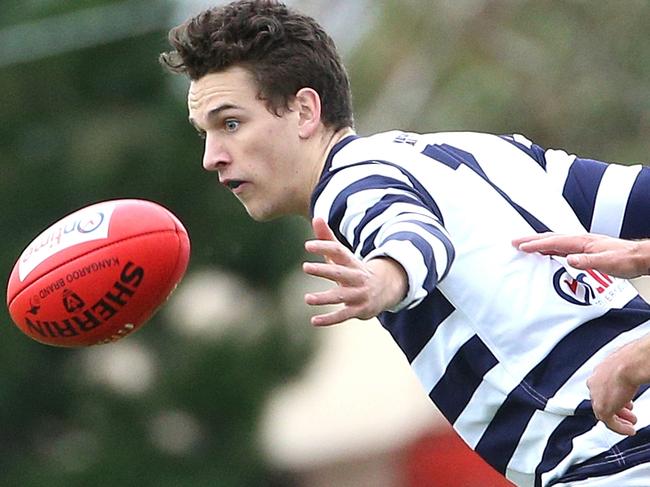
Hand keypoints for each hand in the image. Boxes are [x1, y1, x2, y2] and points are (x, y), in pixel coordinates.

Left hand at [303, 218, 406, 325]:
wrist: (385, 290)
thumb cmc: (354, 270)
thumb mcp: (343, 255)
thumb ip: (328, 238)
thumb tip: (316, 216)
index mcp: (351, 261)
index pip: (338, 251)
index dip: (324, 246)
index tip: (307, 245)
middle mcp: (356, 278)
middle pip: (339, 273)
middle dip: (324, 270)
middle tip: (305, 266)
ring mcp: (358, 295)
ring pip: (340, 296)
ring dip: (324, 298)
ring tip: (307, 298)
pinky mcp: (358, 310)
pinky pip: (343, 316)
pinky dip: (329, 319)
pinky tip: (313, 320)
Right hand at [513, 233, 649, 278]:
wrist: (639, 258)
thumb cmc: (625, 260)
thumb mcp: (606, 262)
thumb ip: (587, 261)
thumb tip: (569, 259)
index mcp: (582, 242)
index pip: (553, 243)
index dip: (536, 244)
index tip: (521, 246)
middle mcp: (580, 240)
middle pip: (551, 238)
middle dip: (531, 239)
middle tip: (515, 241)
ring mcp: (582, 244)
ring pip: (555, 242)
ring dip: (539, 243)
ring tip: (525, 245)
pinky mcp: (584, 250)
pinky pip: (561, 247)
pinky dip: (549, 248)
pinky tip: (547, 253)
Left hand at [587, 341, 641, 435]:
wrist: (630, 364)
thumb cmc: (632, 361)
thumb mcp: (625, 367)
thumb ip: (625, 375)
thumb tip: (637, 376)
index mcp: (599, 372)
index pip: (602, 389)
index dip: (615, 397)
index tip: (626, 404)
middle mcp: (595, 384)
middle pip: (603, 401)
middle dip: (617, 410)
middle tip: (629, 415)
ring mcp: (596, 396)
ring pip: (604, 413)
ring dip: (619, 421)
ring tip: (630, 424)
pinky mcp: (602, 407)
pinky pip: (609, 423)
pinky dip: (620, 428)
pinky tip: (630, 430)